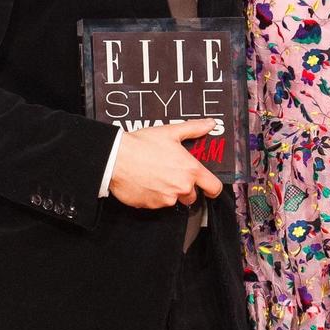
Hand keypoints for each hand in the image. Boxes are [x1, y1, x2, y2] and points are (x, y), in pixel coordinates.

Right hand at [108, 119, 224, 209]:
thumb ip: (194, 128)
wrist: (116, 158)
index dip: (213, 188)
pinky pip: (157, 204)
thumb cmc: (142, 145)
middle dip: (185, 188)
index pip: (213, 187)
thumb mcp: (171, 132)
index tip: (209, 187)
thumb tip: (209, 124)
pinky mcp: (151, 206)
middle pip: (192, 196)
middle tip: (173, 174)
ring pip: (174, 200)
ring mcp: (166, 199)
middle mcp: (181, 187)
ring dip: (169, 192)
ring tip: (157, 176)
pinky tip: (147, 182)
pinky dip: (154, 196)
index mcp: (190, 170)